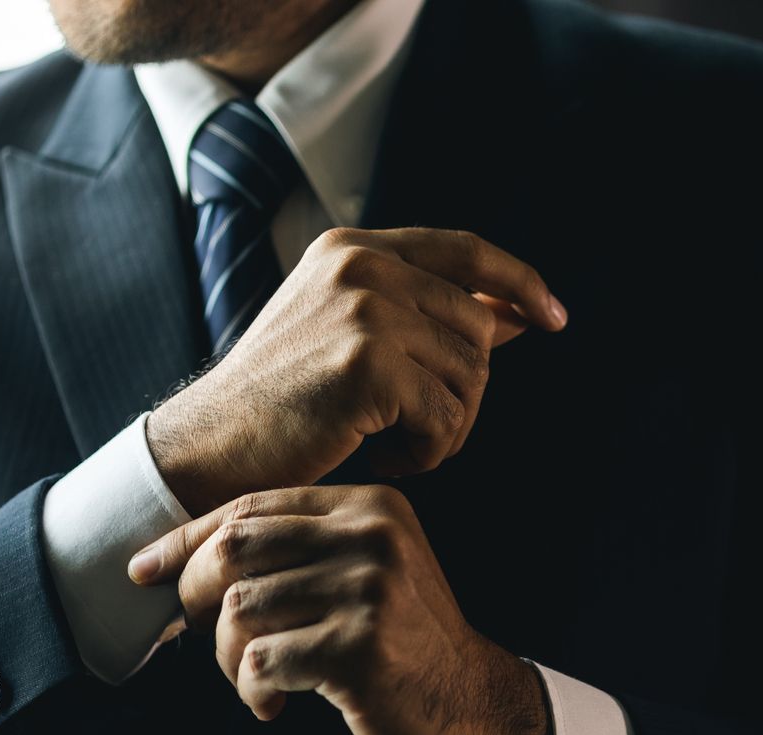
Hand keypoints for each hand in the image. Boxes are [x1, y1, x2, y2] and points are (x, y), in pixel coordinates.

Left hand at [127, 484, 554, 734]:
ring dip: (231, 658)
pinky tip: (275, 703)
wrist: (471, 707)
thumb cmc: (400, 645)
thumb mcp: (363, 574)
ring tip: (256, 681)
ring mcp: (370, 591)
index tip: (143, 569)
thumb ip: (296, 552)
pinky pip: (263, 661)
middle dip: (200, 598)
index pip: (252, 508)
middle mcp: (373, 537)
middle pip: (236, 550)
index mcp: (370, 507)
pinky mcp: (360, 648)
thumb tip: (176, 559)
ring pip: (241, 610)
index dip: (187, 539)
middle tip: (211, 638)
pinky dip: (253, 690)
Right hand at [147, 226, 567, 514]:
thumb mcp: (352, 338)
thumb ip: (427, 317)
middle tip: (415, 432)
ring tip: (390, 445)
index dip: (518, 282)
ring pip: (471, 377)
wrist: (208, 449)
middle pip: (478, 330)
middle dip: (464, 391)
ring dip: (445, 428)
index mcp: (354, 248)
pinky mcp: (370, 365)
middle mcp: (362, 266)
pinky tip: (381, 459)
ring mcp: (366, 310)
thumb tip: (520, 316)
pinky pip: (448, 418)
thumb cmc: (280, 407)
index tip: (554, 317)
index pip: (466, 250)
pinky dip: (428, 453)